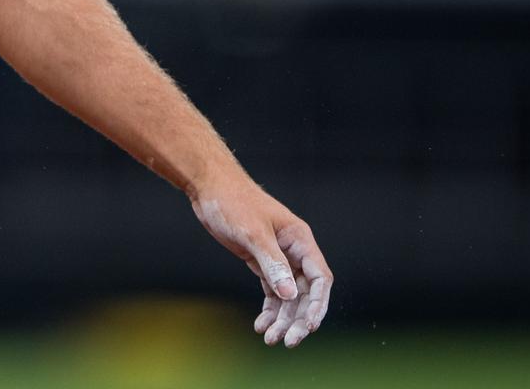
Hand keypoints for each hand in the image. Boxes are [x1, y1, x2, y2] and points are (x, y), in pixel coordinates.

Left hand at [192, 179, 329, 347]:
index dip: (318, 305)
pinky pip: (272, 290)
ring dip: (282, 318)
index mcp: (300, 239)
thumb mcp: (253, 233)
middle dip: (297, 318)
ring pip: (287, 295)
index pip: (320, 278)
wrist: (210, 188)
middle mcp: (294, 251)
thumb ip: (272, 263)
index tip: (309, 327)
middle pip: (304, 292)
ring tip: (269, 339)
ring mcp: (278, 257)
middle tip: (287, 342)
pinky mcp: (261, 261)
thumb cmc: (233, 202)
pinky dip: (269, 309)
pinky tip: (261, 325)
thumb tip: (290, 295)